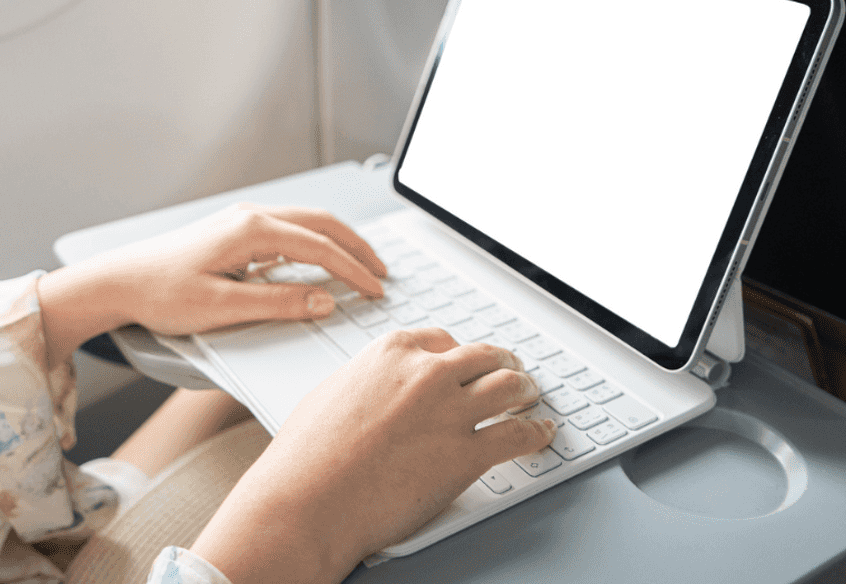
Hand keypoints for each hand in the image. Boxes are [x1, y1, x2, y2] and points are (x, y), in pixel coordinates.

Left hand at [37, 204, 386, 364]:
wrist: (118, 282)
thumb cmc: (161, 294)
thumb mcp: (222, 307)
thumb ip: (278, 304)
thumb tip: (323, 301)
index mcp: (252, 230)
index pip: (320, 248)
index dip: (353, 271)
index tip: (375, 290)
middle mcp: (250, 217)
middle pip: (321, 223)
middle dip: (357, 247)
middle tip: (382, 272)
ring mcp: (242, 220)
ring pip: (306, 222)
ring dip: (338, 241)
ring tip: (361, 264)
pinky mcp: (234, 230)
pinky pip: (288, 229)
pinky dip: (315, 242)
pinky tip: (320, 260)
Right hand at [190, 328, 556, 583]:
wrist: (304, 504)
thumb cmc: (304, 460)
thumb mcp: (331, 394)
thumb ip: (367, 381)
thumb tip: (379, 386)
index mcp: (391, 353)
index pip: (444, 341)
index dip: (462, 355)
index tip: (468, 364)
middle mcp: (425, 373)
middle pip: (485, 357)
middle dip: (503, 365)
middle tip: (512, 374)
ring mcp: (449, 412)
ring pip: (510, 386)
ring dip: (526, 390)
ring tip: (531, 398)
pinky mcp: (466, 455)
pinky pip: (519, 434)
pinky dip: (537, 431)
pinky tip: (541, 432)